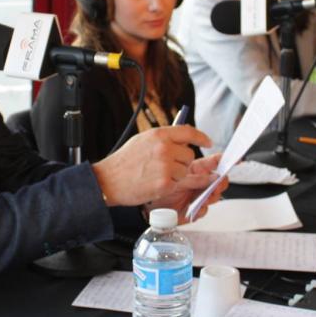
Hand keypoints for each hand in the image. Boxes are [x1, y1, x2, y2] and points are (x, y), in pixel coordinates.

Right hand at [91, 125, 212, 207]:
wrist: (108, 181)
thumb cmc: (123, 162)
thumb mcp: (142, 141)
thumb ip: (163, 138)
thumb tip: (182, 138)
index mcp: (159, 135)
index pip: (188, 131)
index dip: (201, 137)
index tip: (207, 142)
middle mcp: (164, 148)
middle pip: (189, 154)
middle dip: (182, 162)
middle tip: (167, 166)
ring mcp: (165, 166)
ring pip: (185, 171)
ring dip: (176, 175)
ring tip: (157, 175)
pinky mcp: (165, 183)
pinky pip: (177, 183)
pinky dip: (169, 185)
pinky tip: (155, 183)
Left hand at [146, 154, 226, 221]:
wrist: (140, 195)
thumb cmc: (152, 177)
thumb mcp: (170, 167)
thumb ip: (190, 165)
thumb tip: (208, 166)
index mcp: (196, 169)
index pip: (216, 163)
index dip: (227, 161)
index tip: (236, 160)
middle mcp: (199, 182)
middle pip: (220, 181)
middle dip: (221, 183)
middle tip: (216, 184)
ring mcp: (196, 196)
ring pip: (214, 196)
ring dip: (212, 196)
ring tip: (204, 197)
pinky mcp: (191, 210)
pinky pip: (202, 211)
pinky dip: (200, 211)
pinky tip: (194, 209)